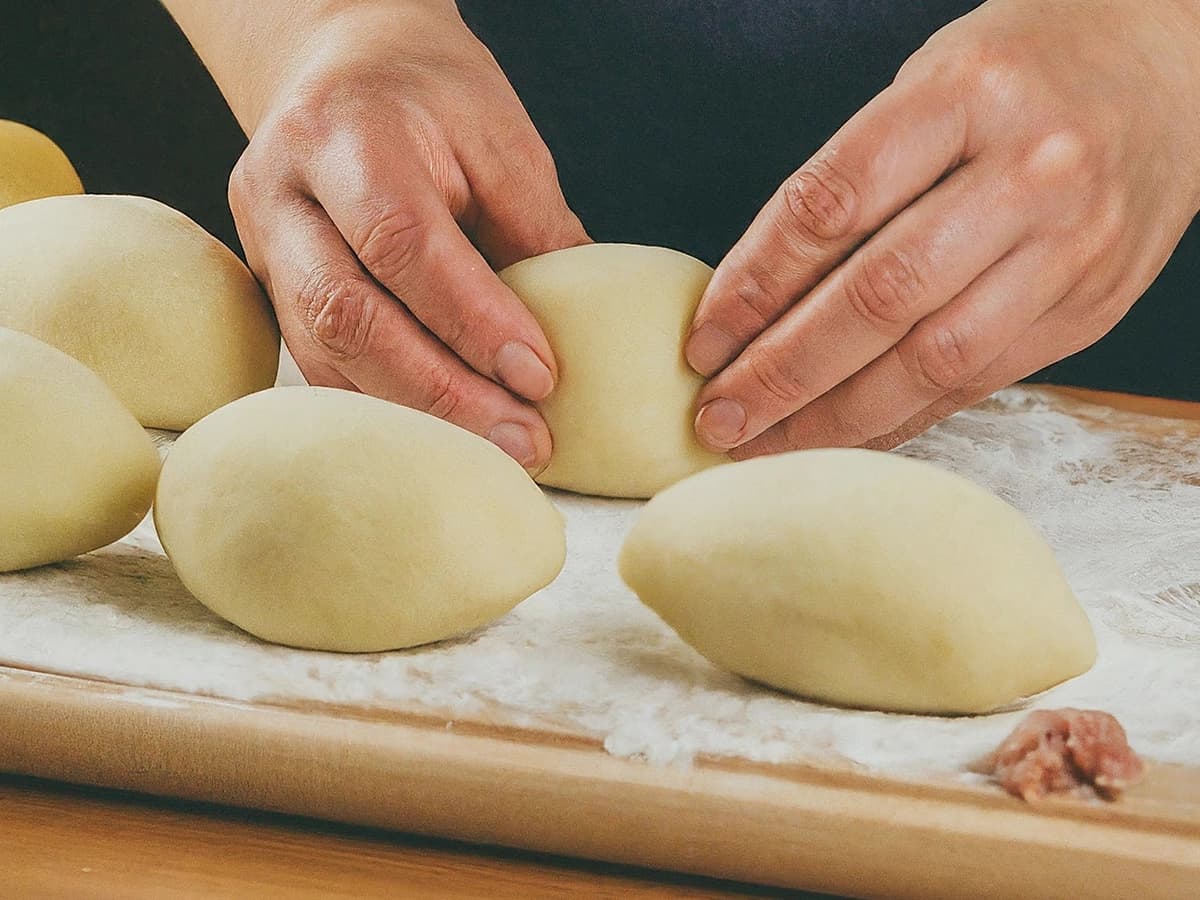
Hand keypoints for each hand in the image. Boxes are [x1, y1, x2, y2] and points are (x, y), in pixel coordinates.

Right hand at [219, 2, 587, 470]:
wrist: (342, 67)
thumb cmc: (432, 98)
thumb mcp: (502, 139)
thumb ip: (536, 230)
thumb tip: (585, 338)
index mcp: (345, 135)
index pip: (402, 241)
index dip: (473, 320)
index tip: (541, 377)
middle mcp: (283, 193)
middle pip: (347, 314)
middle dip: (442, 392)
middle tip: (525, 441)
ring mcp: (261, 246)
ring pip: (323, 355)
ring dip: (416, 414)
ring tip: (499, 448)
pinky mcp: (266, 289)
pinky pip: (319, 366)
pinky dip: (386, 406)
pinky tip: (447, 431)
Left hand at [685, 0, 1199, 457]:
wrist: (1167, 72)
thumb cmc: (1016, 78)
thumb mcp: (925, 90)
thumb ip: (851, 187)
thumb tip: (753, 307)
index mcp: (967, 96)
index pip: (831, 206)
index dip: (753, 284)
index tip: (702, 340)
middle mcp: (1030, 171)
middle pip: (880, 297)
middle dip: (782, 372)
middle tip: (717, 414)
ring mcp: (1073, 246)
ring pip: (933, 359)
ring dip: (834, 417)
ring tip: (765, 441)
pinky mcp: (1093, 306)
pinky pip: (979, 382)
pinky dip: (900, 417)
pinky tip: (842, 435)